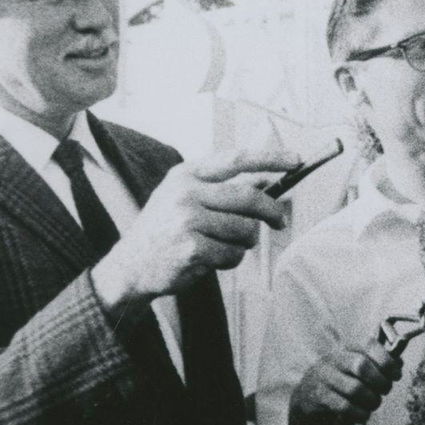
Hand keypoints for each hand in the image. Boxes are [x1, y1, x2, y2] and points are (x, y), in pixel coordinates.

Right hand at [92, 148, 295, 310]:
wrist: (130, 266)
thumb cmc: (164, 231)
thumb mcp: (182, 196)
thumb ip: (219, 188)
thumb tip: (266, 184)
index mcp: (186, 174)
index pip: (236, 159)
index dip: (269, 158)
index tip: (295, 161)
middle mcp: (186, 193)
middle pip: (249, 198)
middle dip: (271, 212)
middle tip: (280, 222)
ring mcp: (187, 220)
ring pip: (245, 229)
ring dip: (242, 243)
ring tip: (221, 246)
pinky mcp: (192, 248)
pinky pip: (233, 254)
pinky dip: (230, 260)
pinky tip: (209, 259)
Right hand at [288, 339, 403, 424]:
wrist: (306, 401)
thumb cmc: (340, 383)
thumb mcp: (356, 369)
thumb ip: (377, 364)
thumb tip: (399, 362)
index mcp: (346, 349)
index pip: (368, 344)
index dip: (386, 359)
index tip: (396, 375)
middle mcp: (333, 360)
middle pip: (361, 365)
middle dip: (380, 381)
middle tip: (385, 390)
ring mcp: (324, 378)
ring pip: (354, 388)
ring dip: (372, 400)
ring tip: (374, 403)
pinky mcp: (318, 398)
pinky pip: (344, 406)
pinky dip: (360, 413)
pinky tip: (363, 414)